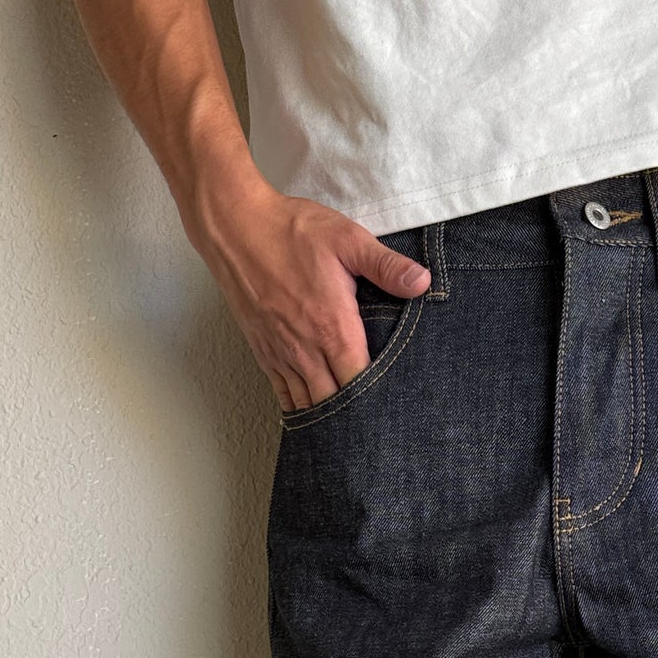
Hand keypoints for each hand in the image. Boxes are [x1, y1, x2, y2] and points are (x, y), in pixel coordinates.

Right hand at [197, 168, 429, 410]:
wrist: (235, 228)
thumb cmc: (291, 231)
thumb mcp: (347, 240)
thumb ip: (386, 266)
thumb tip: (423, 282)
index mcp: (333, 328)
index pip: (361, 382)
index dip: (378, 398)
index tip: (394, 403)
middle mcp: (307, 349)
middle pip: (335, 402)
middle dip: (355, 415)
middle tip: (376, 424)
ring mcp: (282, 353)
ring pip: (308, 403)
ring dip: (328, 416)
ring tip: (348, 429)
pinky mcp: (263, 351)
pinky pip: (284, 393)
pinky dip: (299, 408)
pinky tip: (313, 415)